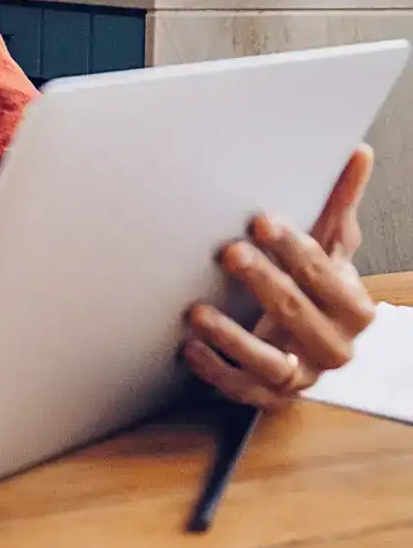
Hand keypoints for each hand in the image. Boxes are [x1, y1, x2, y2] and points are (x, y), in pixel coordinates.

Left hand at [182, 145, 375, 407]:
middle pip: (298, 313)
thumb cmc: (316, 287)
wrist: (310, 343)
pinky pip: (242, 390)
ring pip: (271, 360)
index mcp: (353, 306)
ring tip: (197, 312)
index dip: (295, 248)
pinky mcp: (270, 396)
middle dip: (263, 282)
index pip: (325, 275)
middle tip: (229, 253)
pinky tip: (188, 348)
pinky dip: (215, 370)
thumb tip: (357, 151)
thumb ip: (338, 205)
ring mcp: (302, 374)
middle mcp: (334, 345)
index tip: (261, 220)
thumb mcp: (331, 248)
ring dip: (233, 337)